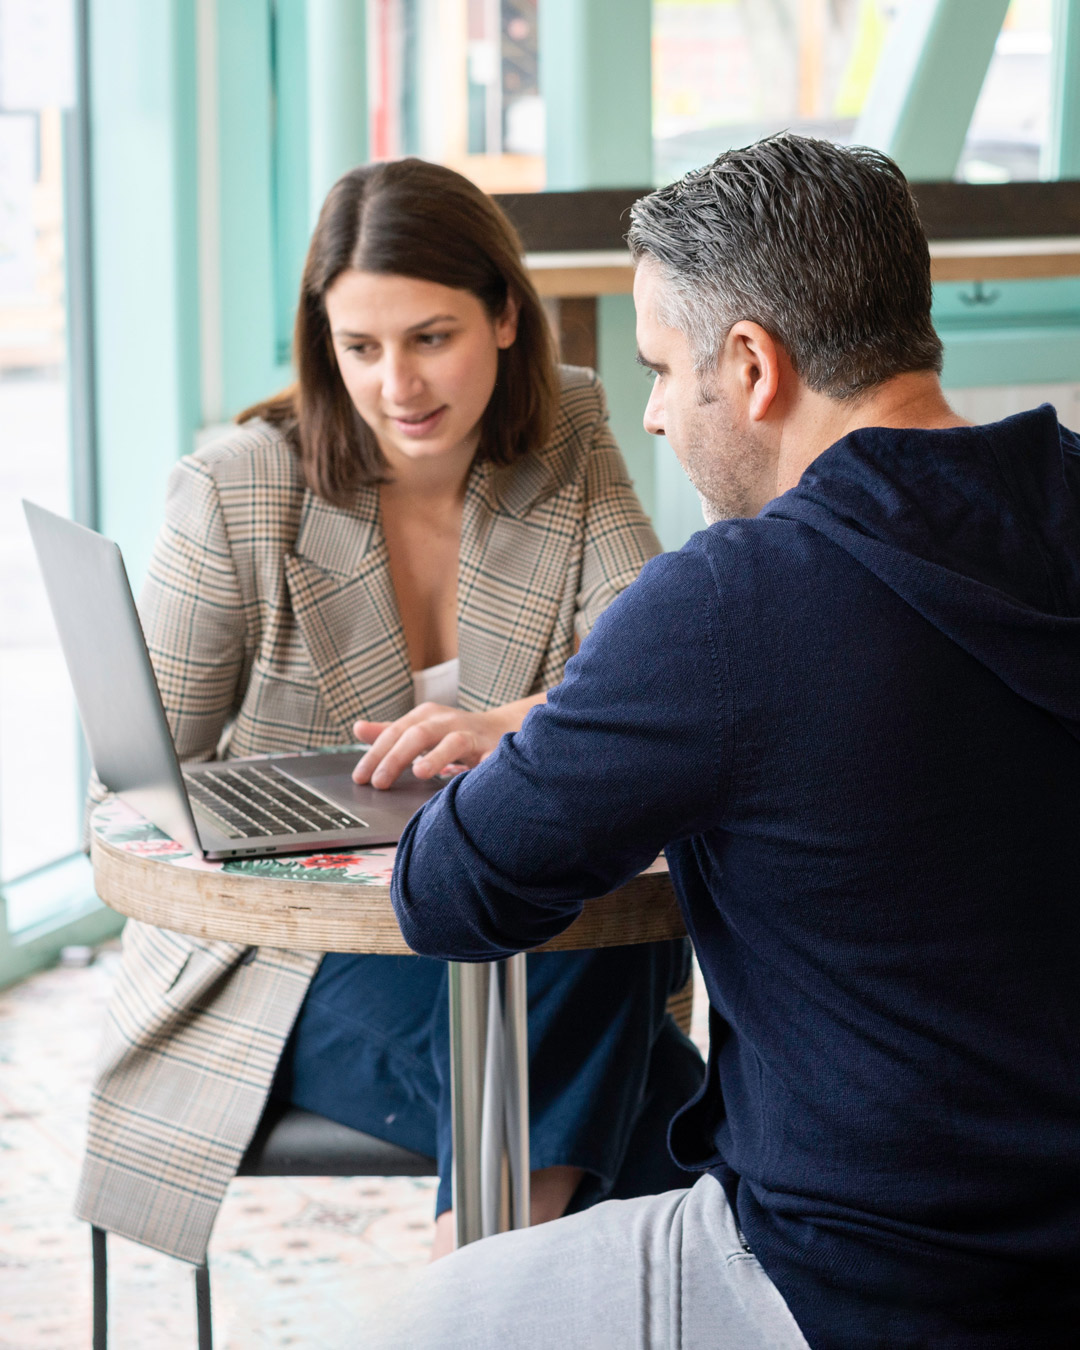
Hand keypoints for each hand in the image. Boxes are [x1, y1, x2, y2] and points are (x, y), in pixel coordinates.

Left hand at [352, 702, 517, 788]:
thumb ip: (390, 732)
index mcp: (426, 717)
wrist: (502, 728)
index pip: (395, 733)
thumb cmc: (453, 732)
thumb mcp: (420, 728)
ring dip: (437, 756)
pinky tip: (473, 778)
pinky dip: (483, 766)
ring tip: (420, 773)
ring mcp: (472, 734)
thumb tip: (357, 727)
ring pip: (454, 741)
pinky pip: (491, 757)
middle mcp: (447, 722)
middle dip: (396, 757)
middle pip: (418, 734)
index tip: (361, 778)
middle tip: (379, 782)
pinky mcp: (496, 748)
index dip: (375, 755)